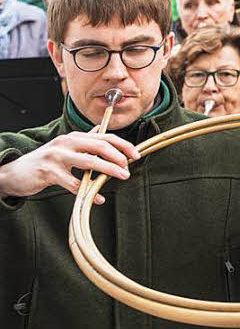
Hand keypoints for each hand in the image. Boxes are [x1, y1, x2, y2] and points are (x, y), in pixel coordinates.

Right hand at [0, 132, 139, 204]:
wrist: (15, 172)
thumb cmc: (45, 161)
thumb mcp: (65, 147)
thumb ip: (83, 140)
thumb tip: (100, 130)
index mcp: (74, 137)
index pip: (105, 137)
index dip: (123, 145)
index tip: (136, 154)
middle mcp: (67, 143)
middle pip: (100, 145)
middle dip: (119, 156)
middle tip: (130, 167)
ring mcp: (57, 156)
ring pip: (89, 162)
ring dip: (109, 170)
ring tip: (123, 176)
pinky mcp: (49, 172)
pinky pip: (74, 184)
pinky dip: (88, 192)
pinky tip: (98, 198)